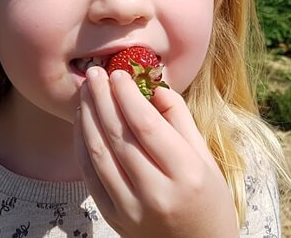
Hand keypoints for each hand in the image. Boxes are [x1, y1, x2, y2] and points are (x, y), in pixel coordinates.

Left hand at [74, 67, 238, 237]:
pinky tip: (83, 122)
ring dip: (88, 118)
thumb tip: (153, 88)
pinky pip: (91, 175)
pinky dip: (82, 145)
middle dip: (103, 99)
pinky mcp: (114, 218)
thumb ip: (180, 120)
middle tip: (94, 73)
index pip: (147, 125)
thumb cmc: (207, 199)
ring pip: (99, 154)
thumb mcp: (206, 157)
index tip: (118, 73)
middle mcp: (156, 192)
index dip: (128, 95)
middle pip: (119, 136)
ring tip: (85, 92)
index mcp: (186, 173)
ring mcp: (131, 208)